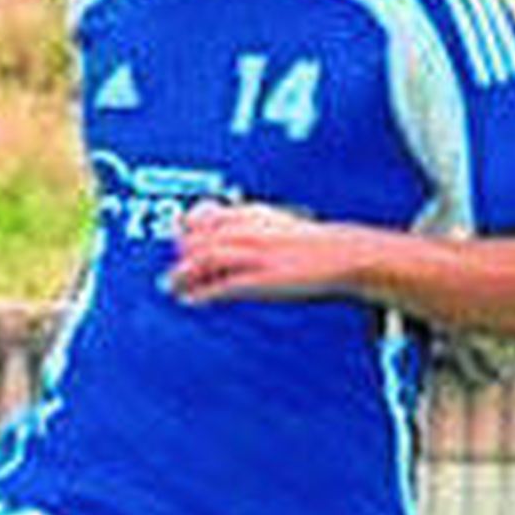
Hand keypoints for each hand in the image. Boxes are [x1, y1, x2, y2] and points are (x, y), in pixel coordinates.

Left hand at [168, 201, 358, 304]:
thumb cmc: (317, 244)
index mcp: (254, 215)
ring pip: (205, 260)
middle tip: (171, 270)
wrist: (343, 255)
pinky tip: (191, 300)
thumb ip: (257, 224)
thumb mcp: (282, 225)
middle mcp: (249, 230)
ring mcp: (254, 255)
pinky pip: (222, 285)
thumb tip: (238, 230)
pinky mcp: (261, 279)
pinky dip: (202, 293)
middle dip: (181, 254)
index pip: (207, 216)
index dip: (187, 228)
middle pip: (200, 238)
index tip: (178, 238)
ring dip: (183, 275)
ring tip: (171, 287)